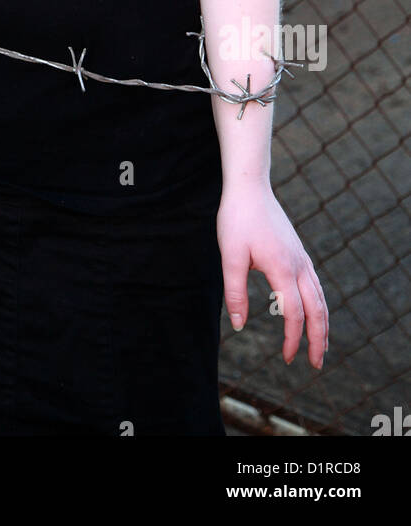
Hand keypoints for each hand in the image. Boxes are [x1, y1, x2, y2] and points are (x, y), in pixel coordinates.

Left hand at [217, 183, 328, 368]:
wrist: (249, 187)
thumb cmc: (237, 219)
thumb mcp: (230, 256)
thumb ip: (235, 291)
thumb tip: (238, 324)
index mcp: (282, 268)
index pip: (294, 313)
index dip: (291, 339)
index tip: (286, 358)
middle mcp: (298, 265)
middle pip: (317, 309)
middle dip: (319, 339)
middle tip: (316, 364)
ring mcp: (301, 257)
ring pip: (320, 297)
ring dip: (322, 323)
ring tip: (320, 345)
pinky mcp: (298, 251)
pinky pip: (315, 284)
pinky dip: (319, 304)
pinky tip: (313, 311)